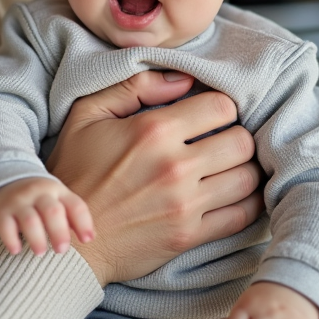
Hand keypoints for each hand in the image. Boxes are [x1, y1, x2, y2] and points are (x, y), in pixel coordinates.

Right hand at [0, 177, 93, 254]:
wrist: (4, 182)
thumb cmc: (39, 199)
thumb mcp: (57, 200)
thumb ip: (72, 216)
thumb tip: (89, 238)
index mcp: (58, 191)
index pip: (75, 205)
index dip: (84, 223)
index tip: (87, 240)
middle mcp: (39, 194)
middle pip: (52, 211)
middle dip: (59, 232)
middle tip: (61, 250)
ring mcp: (19, 201)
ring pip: (30, 219)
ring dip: (37, 237)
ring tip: (40, 252)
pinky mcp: (1, 211)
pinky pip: (5, 225)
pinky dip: (11, 239)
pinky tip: (15, 250)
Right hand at [44, 70, 264, 285]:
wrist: (70, 239)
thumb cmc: (76, 172)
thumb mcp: (88, 115)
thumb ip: (134, 87)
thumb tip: (182, 79)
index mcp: (152, 131)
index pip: (221, 107)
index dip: (219, 106)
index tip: (209, 114)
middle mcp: (174, 166)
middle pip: (242, 141)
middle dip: (235, 135)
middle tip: (221, 140)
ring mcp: (185, 204)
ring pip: (248, 178)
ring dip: (242, 168)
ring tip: (226, 166)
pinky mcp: (189, 235)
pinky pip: (242, 215)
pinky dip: (245, 202)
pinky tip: (230, 194)